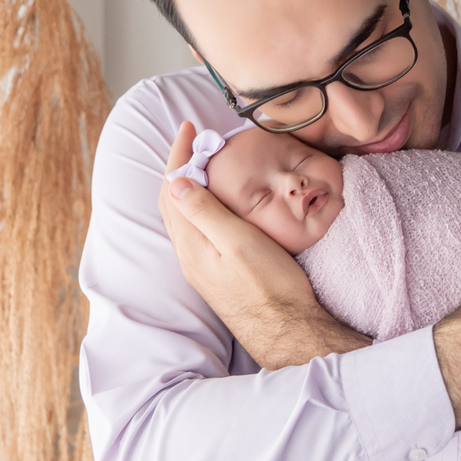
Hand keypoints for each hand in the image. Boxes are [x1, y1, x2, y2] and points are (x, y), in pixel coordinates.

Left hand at [158, 122, 369, 368]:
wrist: (288, 332)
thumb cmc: (270, 287)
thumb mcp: (238, 242)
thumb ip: (205, 212)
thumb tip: (175, 181)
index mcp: (191, 245)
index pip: (171, 190)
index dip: (178, 155)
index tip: (188, 128)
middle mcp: (189, 257)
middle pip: (173, 203)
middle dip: (179, 167)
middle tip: (195, 139)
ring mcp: (202, 268)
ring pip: (184, 217)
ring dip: (189, 186)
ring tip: (204, 163)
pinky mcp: (217, 274)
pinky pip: (197, 230)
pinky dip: (201, 205)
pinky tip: (218, 203)